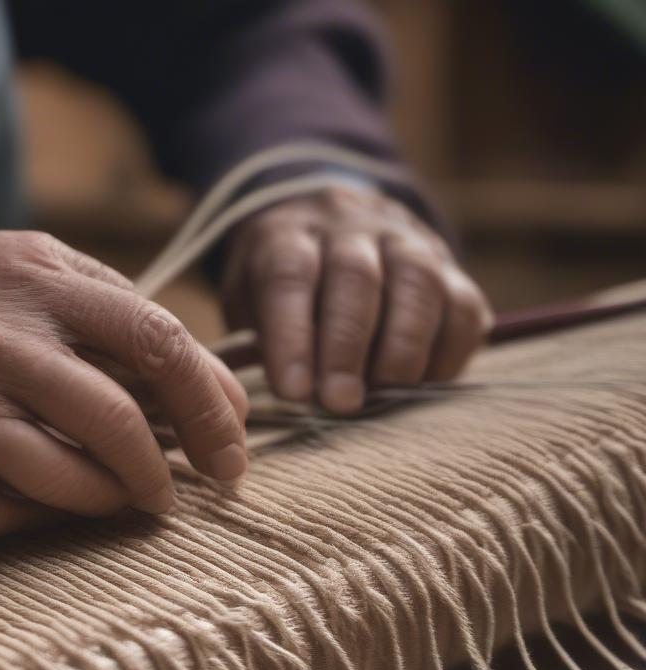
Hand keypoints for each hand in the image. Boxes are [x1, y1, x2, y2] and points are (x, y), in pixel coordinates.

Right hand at [0, 231, 247, 537]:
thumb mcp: (33, 284)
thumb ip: (116, 322)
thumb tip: (215, 396)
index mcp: (31, 273)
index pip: (156, 338)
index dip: (211, 402)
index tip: (233, 444)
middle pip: (118, 416)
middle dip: (173, 466)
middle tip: (190, 491)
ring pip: (70, 477)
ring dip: (115, 498)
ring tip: (124, 497)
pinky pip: (11, 514)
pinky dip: (50, 516)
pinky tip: (51, 502)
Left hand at [221, 186, 492, 412]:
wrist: (329, 226)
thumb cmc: (280, 287)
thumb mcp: (246, 300)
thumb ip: (259, 338)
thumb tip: (293, 397)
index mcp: (289, 235)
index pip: (289, 278)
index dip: (292, 337)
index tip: (294, 392)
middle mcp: (352, 229)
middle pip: (356, 279)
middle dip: (348, 348)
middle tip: (341, 402)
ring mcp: (408, 243)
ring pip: (418, 285)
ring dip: (403, 350)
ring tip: (385, 395)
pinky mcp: (451, 269)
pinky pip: (463, 307)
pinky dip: (448, 353)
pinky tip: (424, 386)